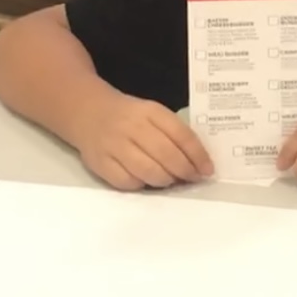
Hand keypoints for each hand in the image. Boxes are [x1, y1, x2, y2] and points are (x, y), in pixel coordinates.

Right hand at [73, 92, 213, 189]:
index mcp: (150, 111)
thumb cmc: (129, 116)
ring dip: (165, 180)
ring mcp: (114, 145)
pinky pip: (127, 182)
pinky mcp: (100, 163)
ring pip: (148, 171)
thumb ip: (173, 133)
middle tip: (193, 179)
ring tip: (171, 180)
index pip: (181, 134)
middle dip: (185, 171)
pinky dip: (141, 185)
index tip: (207, 169)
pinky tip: (146, 181)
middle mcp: (132, 126)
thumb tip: (198, 163)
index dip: (198, 155)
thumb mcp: (152, 114)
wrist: (88, 112)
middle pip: (166, 155)